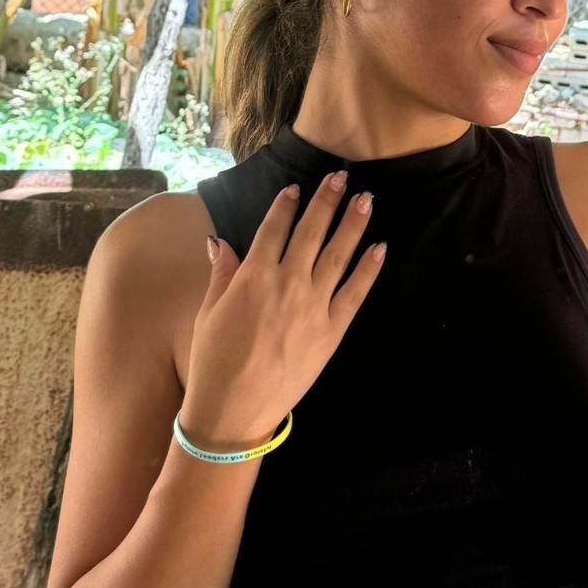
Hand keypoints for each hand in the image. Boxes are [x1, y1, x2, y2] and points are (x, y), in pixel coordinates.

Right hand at [179, 172, 385, 452]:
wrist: (234, 411)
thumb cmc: (214, 363)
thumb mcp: (208, 313)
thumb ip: (221, 274)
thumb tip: (219, 241)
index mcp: (253, 277)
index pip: (274, 229)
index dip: (286, 205)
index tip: (296, 188)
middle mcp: (287, 284)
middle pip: (312, 232)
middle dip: (327, 201)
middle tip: (341, 177)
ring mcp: (313, 306)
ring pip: (338, 255)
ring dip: (353, 224)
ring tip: (366, 199)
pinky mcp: (332, 331)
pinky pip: (355, 293)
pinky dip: (369, 269)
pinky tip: (380, 247)